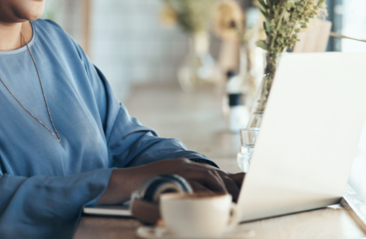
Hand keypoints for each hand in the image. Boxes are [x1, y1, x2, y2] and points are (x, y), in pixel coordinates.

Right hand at [97, 158, 244, 204]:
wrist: (128, 181)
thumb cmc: (148, 186)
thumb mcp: (171, 183)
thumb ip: (186, 187)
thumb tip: (203, 199)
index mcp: (186, 166)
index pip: (212, 172)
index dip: (227, 181)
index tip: (237, 192)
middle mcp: (185, 165)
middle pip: (214, 173)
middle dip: (229, 185)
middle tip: (237, 198)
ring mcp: (180, 169)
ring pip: (209, 176)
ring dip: (221, 188)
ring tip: (228, 200)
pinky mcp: (174, 175)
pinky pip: (196, 184)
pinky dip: (207, 192)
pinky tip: (213, 200)